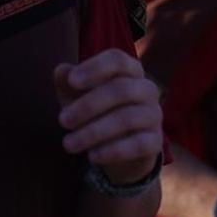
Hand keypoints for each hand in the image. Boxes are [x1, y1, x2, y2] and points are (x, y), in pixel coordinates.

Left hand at [54, 50, 162, 183]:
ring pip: (127, 118)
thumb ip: (67, 82)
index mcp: (129, 70)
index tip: (71, 81)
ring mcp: (154, 115)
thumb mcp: (76, 96)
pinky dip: (113, 151)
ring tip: (68, 144)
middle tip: (62, 120)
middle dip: (88, 105)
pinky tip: (92, 156)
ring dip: (94, 132)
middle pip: (121, 89)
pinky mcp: (155, 142)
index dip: (95, 68)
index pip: (117, 60)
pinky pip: (139, 144)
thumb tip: (61, 71)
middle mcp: (146, 89)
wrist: (115, 148)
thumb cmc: (94, 111)